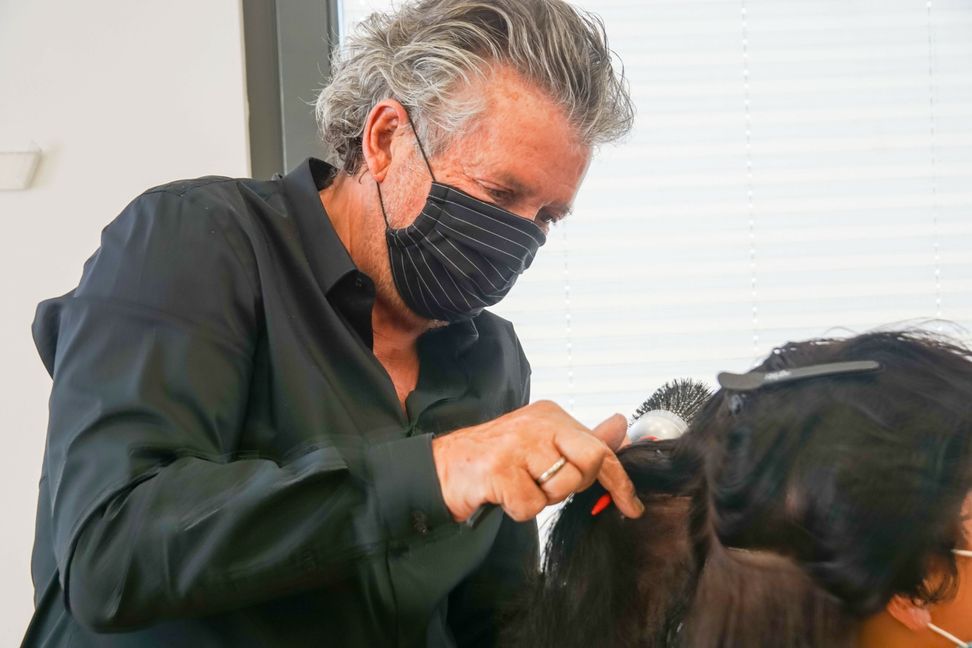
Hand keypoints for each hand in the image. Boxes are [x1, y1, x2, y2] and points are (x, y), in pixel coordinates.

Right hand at [431, 400, 644, 521]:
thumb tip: (620, 426)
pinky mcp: (499, 470)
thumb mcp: (542, 445)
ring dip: (541, 498)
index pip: (600, 447)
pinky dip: (518, 509)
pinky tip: (501, 495)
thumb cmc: (496, 459)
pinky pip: (531, 505)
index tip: (632, 506)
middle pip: (590, 462)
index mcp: (551, 415)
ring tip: (518, 484)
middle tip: (547, 485)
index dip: (620, 480)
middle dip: (574, 485)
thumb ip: (582, 440)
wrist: (442, 468)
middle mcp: (537, 423)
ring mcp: (518, 445)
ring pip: (561, 488)